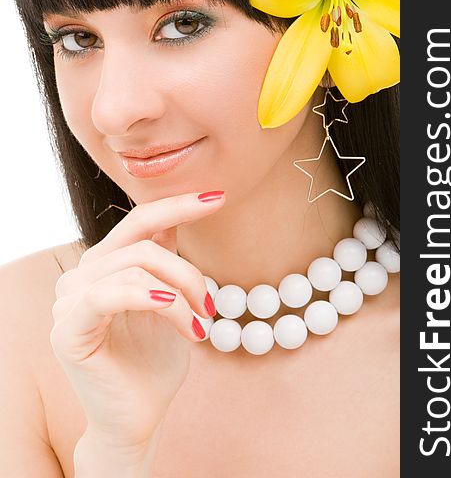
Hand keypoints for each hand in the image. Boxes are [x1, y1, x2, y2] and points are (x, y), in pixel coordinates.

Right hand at [49, 191, 224, 449]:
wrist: (138, 418)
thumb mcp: (170, 300)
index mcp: (106, 264)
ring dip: (180, 294)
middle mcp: (82, 275)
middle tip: (211, 307)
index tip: (218, 197)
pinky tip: (180, 318)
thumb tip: (175, 218)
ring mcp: (68, 300)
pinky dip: (153, 299)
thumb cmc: (154, 361)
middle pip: (143, 244)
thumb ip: (165, 260)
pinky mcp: (66, 329)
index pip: (140, 220)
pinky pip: (111, 294)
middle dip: (188, 272)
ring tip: (199, 326)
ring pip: (135, 267)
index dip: (178, 204)